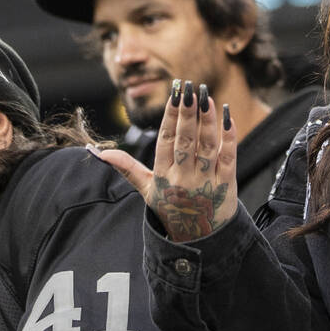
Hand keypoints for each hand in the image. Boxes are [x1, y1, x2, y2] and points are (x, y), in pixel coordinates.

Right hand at [91, 80, 238, 241]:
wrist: (199, 242)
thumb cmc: (172, 210)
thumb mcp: (147, 191)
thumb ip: (127, 168)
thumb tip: (100, 153)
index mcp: (162, 176)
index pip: (165, 141)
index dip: (170, 116)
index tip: (174, 92)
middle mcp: (182, 178)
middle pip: (185, 140)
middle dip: (187, 112)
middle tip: (189, 88)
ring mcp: (204, 182)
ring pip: (206, 146)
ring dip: (207, 120)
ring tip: (207, 96)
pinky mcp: (226, 186)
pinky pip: (228, 158)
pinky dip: (229, 138)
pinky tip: (228, 118)